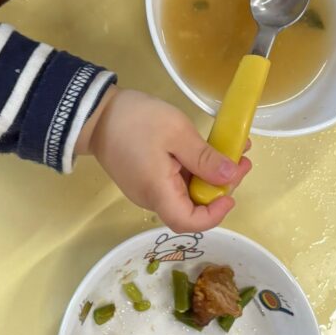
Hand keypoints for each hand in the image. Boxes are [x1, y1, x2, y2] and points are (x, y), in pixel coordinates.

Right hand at [77, 88, 251, 232]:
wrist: (95, 112)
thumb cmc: (137, 121)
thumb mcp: (176, 132)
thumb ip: (204, 158)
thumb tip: (230, 177)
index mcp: (158, 192)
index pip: (189, 222)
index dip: (215, 214)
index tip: (231, 192)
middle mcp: (151, 198)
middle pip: (190, 207)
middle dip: (219, 187)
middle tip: (240, 160)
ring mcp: (146, 187)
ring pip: (184, 192)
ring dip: (209, 175)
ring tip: (230, 149)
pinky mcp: (144, 175)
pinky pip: (173, 180)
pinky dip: (194, 169)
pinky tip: (206, 148)